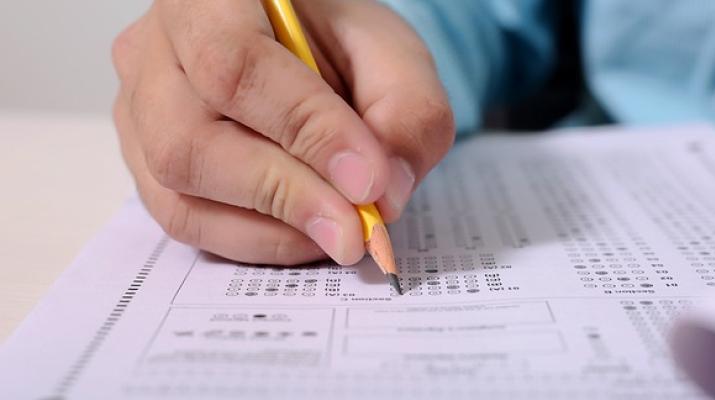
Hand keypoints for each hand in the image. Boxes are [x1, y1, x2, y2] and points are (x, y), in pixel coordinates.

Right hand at [111, 0, 453, 265]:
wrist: (303, 51)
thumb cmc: (339, 45)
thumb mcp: (392, 58)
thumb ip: (406, 113)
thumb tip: (383, 194)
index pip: (236, 66)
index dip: (306, 132)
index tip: (368, 182)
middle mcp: (154, 51)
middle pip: (191, 141)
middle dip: (287, 195)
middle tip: (357, 229)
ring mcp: (138, 111)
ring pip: (180, 193)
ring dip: (271, 229)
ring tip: (338, 232)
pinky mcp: (146, 163)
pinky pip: (185, 221)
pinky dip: (253, 241)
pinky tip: (304, 233)